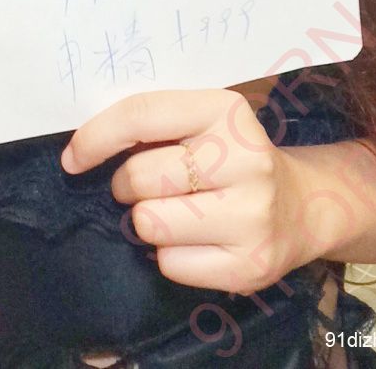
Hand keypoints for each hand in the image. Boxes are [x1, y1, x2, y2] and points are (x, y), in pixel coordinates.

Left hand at [60, 88, 313, 294]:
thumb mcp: (202, 122)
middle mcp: (246, 159)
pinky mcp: (250, 265)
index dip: (95, 138)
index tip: (72, 158)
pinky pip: (169, 264)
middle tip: (149, 185)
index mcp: (226, 111)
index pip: (141, 115)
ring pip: (149, 223)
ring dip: (147, 220)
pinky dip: (170, 255)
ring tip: (175, 211)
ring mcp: (253, 215)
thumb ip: (153, 124)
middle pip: (138, 176)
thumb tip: (81, 148)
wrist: (302, 206)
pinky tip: (198, 241)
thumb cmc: (231, 157)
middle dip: (127, 185)